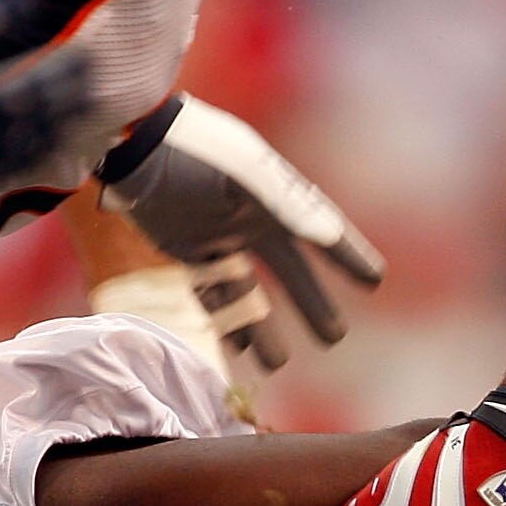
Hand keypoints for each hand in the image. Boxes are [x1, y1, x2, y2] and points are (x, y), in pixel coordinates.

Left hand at [97, 98, 383, 371]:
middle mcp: (252, 221)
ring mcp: (218, 238)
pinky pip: (210, 294)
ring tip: (277, 363)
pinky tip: (235, 348)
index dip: (348, 255)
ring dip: (262, 328)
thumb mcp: (246, 173)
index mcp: (274, 198)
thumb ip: (287, 204)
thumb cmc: (195, 150)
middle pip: (290, 271)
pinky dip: (222, 320)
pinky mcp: (185, 251)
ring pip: (248, 293)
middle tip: (334, 339)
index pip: (321, 231)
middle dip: (312, 304)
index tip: (374, 280)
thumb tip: (329, 236)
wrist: (131, 142)